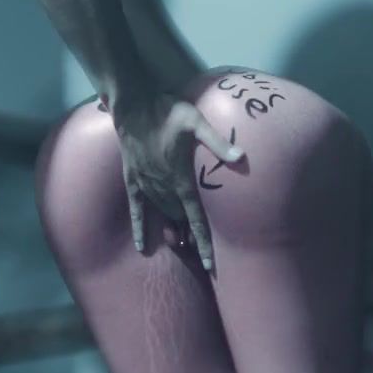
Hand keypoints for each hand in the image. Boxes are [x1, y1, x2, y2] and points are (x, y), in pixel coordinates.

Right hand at [110, 93, 241, 270]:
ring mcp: (146, 184)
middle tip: (202, 255)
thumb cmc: (167, 112)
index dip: (204, 243)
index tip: (209, 265)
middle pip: (180, 220)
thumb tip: (241, 156)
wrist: (131, 106)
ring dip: (172, 231)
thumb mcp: (196, 123)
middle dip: (191, 237)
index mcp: (181, 179)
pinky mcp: (132, 180)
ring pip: (162, 215)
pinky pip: (136, 209)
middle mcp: (163, 187)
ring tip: (182, 246)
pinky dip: (139, 228)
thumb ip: (217, 143)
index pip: (196, 219)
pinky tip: (141, 246)